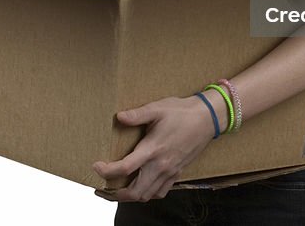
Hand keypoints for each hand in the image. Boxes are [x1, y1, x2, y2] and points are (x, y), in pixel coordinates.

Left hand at [92, 95, 216, 201]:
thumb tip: (119, 117)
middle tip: (101, 188)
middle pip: (135, 192)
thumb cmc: (181, 111)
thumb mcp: (157, 108)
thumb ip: (137, 114)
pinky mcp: (177, 173)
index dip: (107, 171)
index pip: (126, 168)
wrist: (208, 118)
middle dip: (115, 195)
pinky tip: (141, 186)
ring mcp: (170, 171)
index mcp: (153, 149)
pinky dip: (147, 194)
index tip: (96, 166)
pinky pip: (160, 192)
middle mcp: (160, 165)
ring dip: (130, 197)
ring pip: (147, 195)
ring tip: (117, 190)